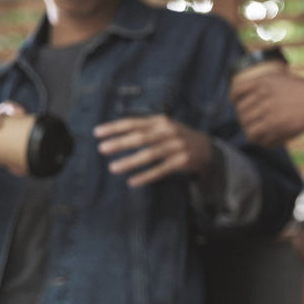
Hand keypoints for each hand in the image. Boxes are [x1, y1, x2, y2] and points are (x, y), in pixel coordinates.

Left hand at [94, 114, 211, 186]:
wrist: (206, 148)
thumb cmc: (176, 137)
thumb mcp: (163, 126)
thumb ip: (144, 127)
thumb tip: (115, 133)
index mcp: (160, 121)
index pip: (134, 123)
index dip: (114, 127)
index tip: (97, 133)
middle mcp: (169, 132)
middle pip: (141, 138)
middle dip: (120, 143)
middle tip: (102, 149)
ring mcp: (176, 147)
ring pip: (150, 154)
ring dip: (130, 162)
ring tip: (113, 168)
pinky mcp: (181, 162)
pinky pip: (160, 170)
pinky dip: (146, 176)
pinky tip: (132, 182)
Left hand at [228, 70, 303, 146]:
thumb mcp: (285, 78)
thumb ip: (270, 84)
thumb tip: (259, 93)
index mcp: (263, 82)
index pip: (237, 91)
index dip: (233, 99)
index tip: (234, 104)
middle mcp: (262, 97)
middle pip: (241, 112)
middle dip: (243, 119)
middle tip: (250, 123)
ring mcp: (268, 113)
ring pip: (248, 128)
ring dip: (252, 132)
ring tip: (258, 135)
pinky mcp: (275, 128)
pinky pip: (260, 138)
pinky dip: (262, 142)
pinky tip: (267, 141)